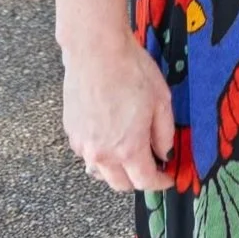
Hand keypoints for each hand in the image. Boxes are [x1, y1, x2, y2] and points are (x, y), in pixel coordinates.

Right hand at [61, 30, 176, 192]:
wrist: (96, 53)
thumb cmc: (132, 72)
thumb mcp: (162, 101)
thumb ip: (165, 133)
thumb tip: (165, 153)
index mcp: (128, 148)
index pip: (145, 181)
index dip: (160, 183)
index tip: (168, 178)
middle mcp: (101, 153)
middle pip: (120, 184)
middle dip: (138, 180)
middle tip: (151, 167)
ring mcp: (82, 145)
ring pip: (100, 172)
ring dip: (116, 170)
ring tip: (130, 154)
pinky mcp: (70, 133)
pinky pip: (87, 154)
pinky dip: (100, 153)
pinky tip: (110, 136)